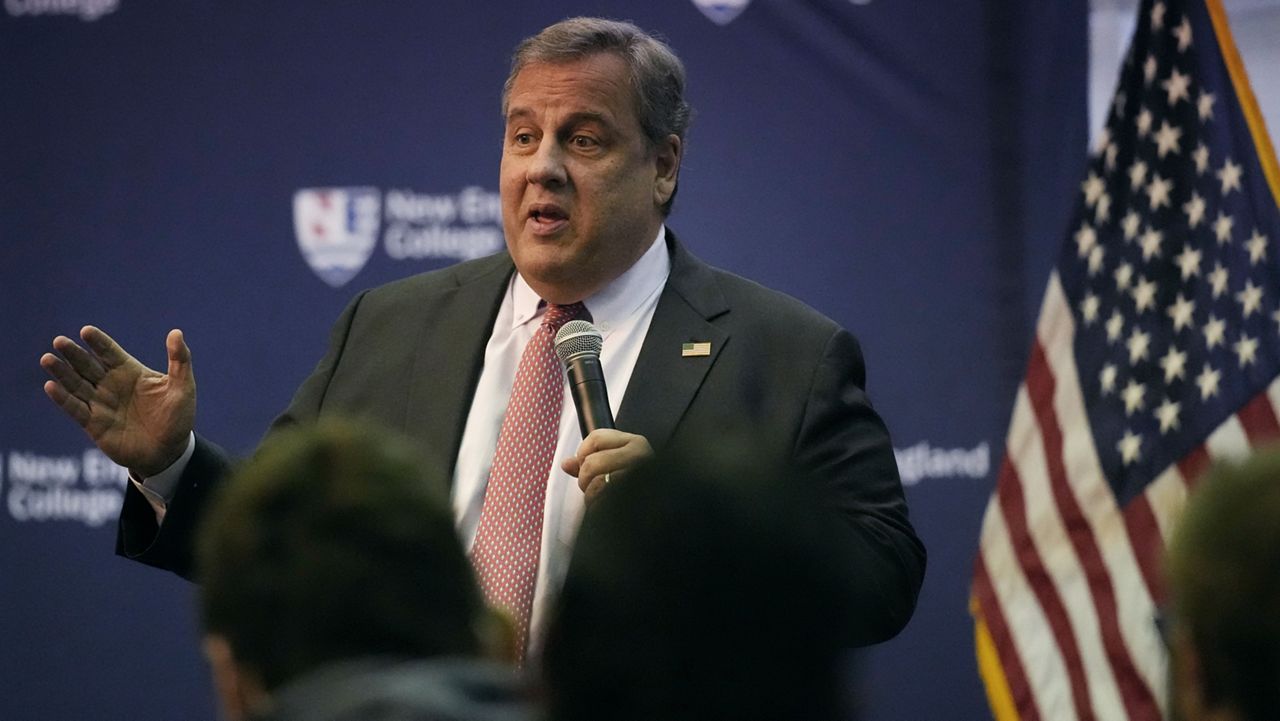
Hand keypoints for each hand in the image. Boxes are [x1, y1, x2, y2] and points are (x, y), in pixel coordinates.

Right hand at [40, 326, 195, 476]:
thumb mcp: (183, 388)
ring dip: (62, 372)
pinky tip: (51, 386)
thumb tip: (176, 332)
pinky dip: (63, 398)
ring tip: (47, 358)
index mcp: (130, 372)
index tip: (86, 331)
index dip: (98, 342)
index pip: (110, 352)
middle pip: (88, 365)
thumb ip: (179, 360)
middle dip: (74, 353)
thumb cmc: (177, 418)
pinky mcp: (93, 424)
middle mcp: (111, 384)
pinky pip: (75, 409)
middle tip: (59, 341)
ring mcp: (100, 403)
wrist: (169, 452)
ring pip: (76, 384)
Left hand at [561, 429, 652, 506]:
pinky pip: (602, 500)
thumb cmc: (635, 487)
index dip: (584, 453)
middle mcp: (640, 456)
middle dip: (586, 479)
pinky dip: (597, 506)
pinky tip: (606, 506)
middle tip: (597, 487)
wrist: (655, 509)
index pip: (596, 438)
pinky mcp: (633, 495)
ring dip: (592, 495)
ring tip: (603, 497)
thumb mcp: (616, 466)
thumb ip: (590, 461)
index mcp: (636, 443)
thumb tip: (566, 464)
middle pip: (592, 462)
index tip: (591, 466)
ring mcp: (638, 476)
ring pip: (596, 482)